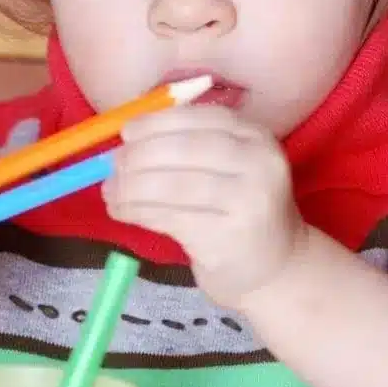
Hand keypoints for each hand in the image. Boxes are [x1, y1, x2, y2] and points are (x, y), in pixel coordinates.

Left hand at [106, 106, 306, 308]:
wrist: (276, 268)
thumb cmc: (239, 212)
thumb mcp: (229, 168)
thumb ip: (187, 146)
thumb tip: (126, 139)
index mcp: (256, 137)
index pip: (199, 118)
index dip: (157, 123)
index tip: (125, 133)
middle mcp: (259, 164)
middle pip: (184, 150)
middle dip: (138, 157)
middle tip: (111, 167)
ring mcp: (248, 202)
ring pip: (173, 186)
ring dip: (131, 188)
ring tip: (110, 193)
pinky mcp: (229, 238)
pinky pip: (171, 218)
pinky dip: (138, 212)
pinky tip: (122, 212)